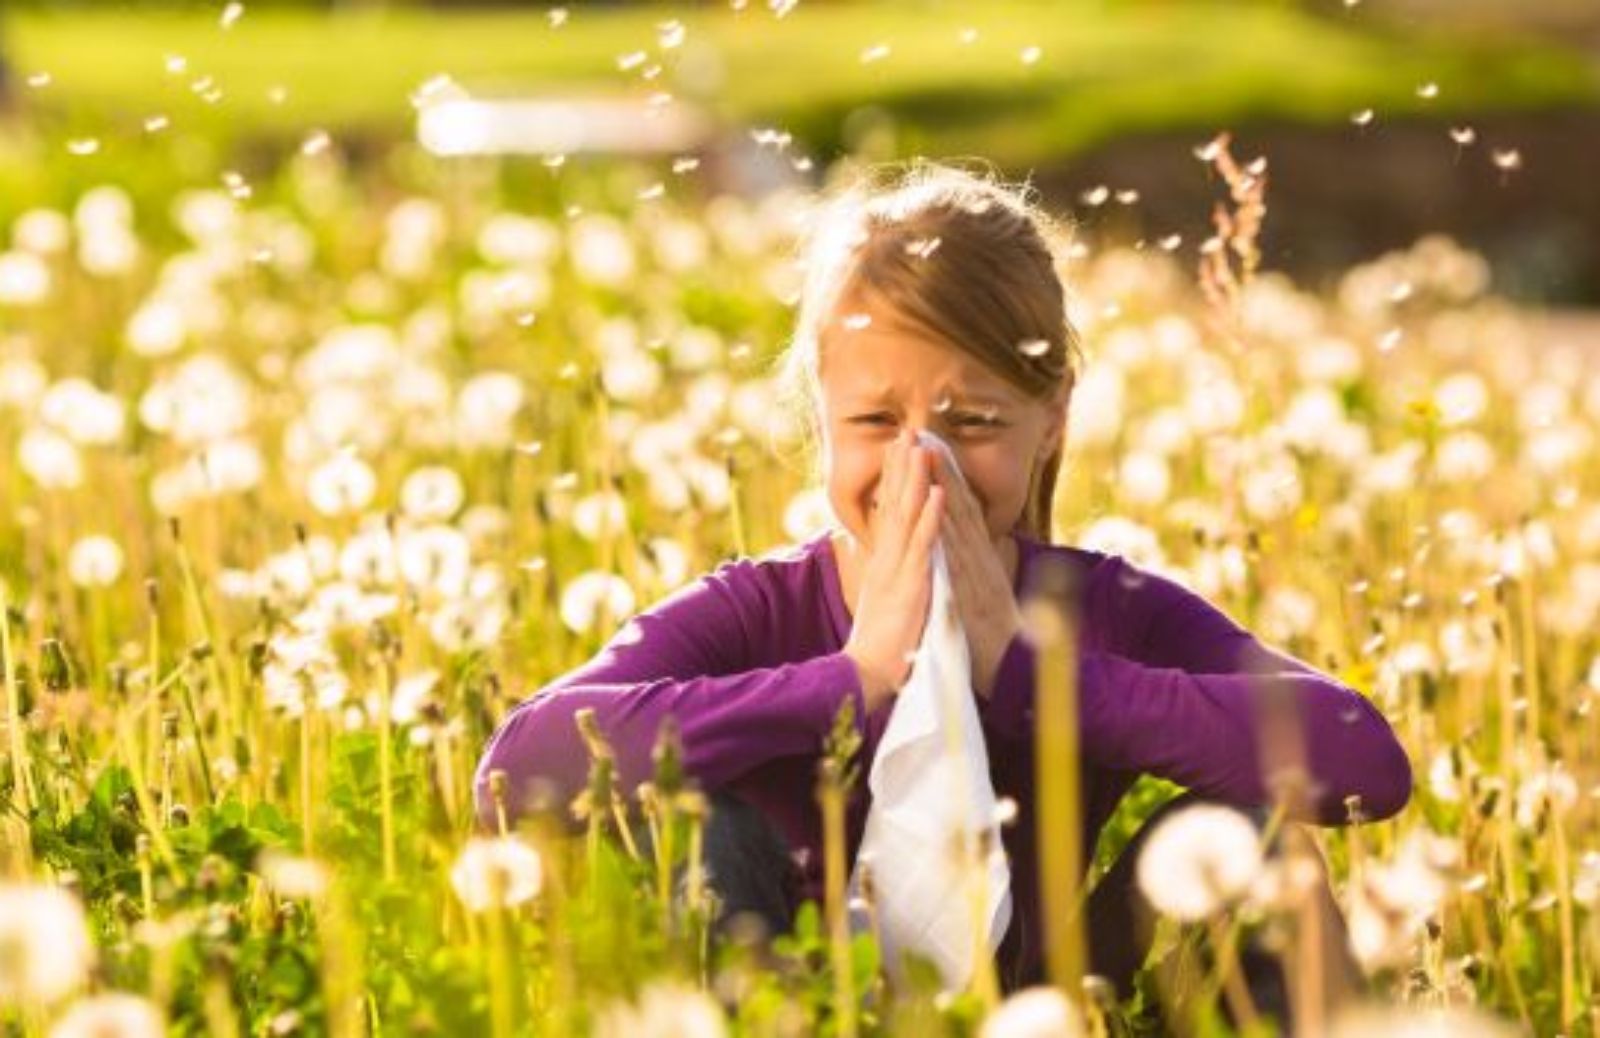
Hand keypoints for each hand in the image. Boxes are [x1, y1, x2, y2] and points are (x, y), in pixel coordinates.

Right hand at [842, 428, 945, 713]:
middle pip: (895, 505)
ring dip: (915, 480)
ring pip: (907, 517)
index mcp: (884, 563)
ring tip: (920, 447)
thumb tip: (890, 561)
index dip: (895, 479)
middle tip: (907, 431)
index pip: (889, 512)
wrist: (868, 677)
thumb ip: (888, 577)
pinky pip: (923, 547)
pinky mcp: (910, 586)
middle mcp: (888, 561)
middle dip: (901, 467)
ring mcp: (898, 571)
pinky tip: (937, 493)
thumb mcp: (885, 602)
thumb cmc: (881, 645)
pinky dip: (930, 518)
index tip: (899, 448)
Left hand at [928, 447, 1022, 699]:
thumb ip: (976, 568)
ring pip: (958, 524)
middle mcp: (981, 560)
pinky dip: (949, 533)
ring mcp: (978, 574)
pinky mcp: (973, 595)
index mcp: (980, 559)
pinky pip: (958, 560)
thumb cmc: (994, 637)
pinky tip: (940, 509)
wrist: (1014, 673)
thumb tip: (971, 545)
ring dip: (944, 488)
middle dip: (942, 470)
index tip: (930, 447)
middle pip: (959, 507)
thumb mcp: (982, 595)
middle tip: (924, 434)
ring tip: (929, 455)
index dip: (946, 478)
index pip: (961, 511)